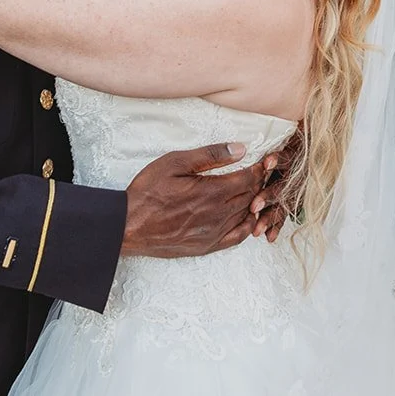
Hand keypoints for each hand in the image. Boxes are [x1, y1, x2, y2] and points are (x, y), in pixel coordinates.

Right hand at [121, 141, 281, 258]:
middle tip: (262, 172)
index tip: (264, 161)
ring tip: (256, 190)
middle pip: (250, 196)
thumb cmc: (149, 191)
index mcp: (212, 192)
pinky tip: (247, 216)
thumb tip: (240, 149)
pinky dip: (247, 225)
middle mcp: (218, 215)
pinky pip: (237, 237)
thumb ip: (210, 155)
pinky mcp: (207, 246)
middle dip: (259, 183)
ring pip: (246, 215)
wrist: (130, 226)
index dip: (259, 168)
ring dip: (255, 202)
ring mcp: (214, 233)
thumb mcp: (175, 162)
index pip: (248, 179)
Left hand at [250, 127, 302, 243]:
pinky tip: (269, 238)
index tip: (267, 163)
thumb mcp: (293, 137)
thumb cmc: (298, 143)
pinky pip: (287, 214)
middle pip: (284, 185)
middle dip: (269, 196)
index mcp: (295, 156)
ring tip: (257, 230)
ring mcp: (299, 189)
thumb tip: (248, 137)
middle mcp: (298, 175)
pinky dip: (278, 226)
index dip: (278, 160)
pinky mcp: (297, 199)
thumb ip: (277, 138)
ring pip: (285, 204)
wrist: (319, 148)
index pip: (287, 158)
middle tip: (254, 207)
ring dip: (271, 217)